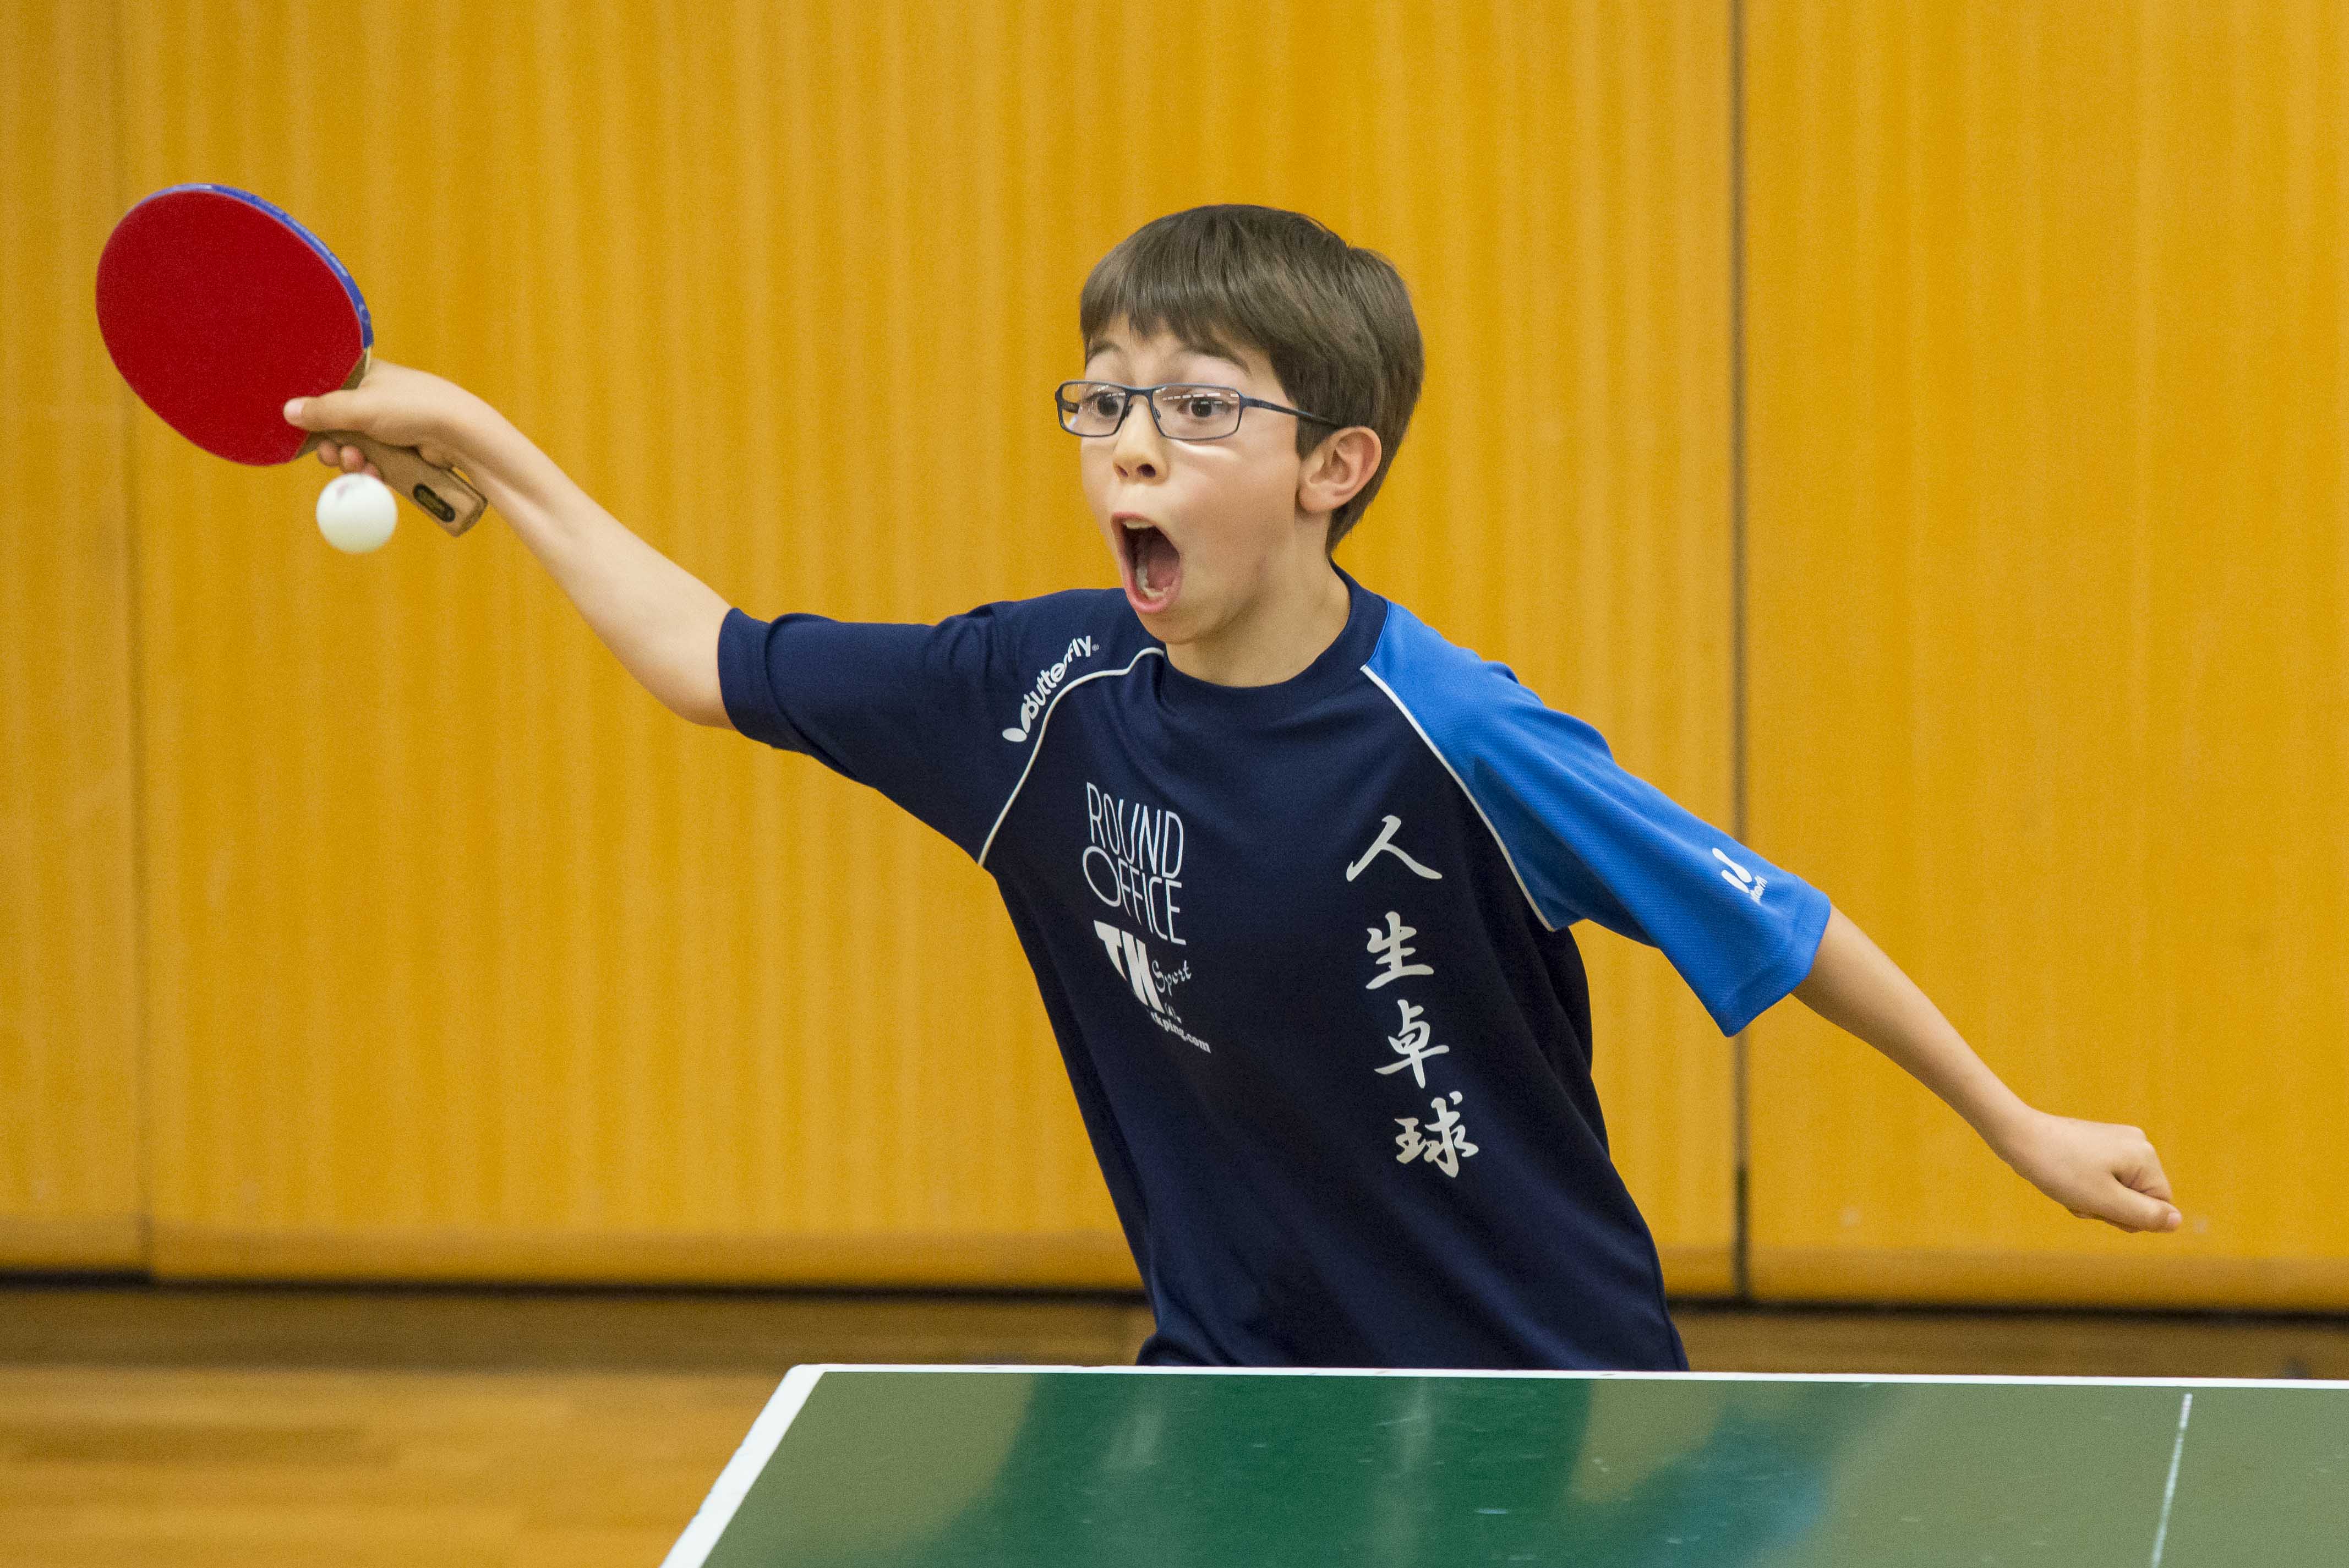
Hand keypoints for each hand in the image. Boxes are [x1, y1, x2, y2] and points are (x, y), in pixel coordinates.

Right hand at [282, 357, 482, 477]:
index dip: (314, 414)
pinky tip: (376, 476)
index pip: (326, 391)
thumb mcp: (360, 407)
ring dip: (352, 461)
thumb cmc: (413, 409)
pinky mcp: (403, 449)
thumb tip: (286, 411)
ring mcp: (390, 425)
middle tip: (334, 455)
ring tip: (360, 465)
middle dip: (333, 445)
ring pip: (355, 448)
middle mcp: (376, 398)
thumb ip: (322, 411)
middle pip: (337, 426)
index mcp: (365, 375)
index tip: (307, 430)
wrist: (462, 435)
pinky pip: (376, 462)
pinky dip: (372, 471)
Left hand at [1998, 1110, 2180, 1232]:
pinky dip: (2083, 1186)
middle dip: (2108, 1207)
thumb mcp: (2106, 1201)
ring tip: (2068, 1187)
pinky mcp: (2096, 1142)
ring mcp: (2116, 1141)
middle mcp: (2136, 1144)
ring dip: (2092, 1199)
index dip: (2130, 1217)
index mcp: (2146, 1157)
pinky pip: (2100, 1178)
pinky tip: (2063, 1180)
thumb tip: (2177, 1221)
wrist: (2017, 1136)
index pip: (2159, 1206)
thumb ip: (2145, 1215)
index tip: (2100, 1206)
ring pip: (2116, 1191)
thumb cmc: (2060, 1169)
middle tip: (2079, 1197)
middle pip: (2137, 1198)